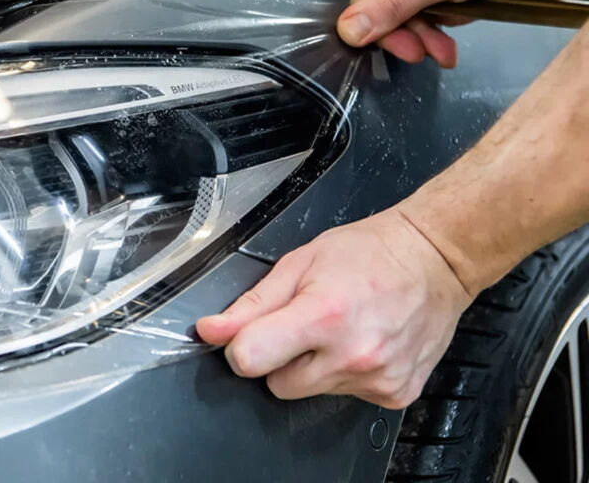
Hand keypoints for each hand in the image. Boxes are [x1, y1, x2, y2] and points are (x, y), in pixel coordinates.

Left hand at [196, 208, 471, 408]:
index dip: (241, 347)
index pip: (250, 360)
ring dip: (314, 366)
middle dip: (279, 357)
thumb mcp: (299, 263)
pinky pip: (346, 396)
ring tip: (340, 327)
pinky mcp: (395, 395)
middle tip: (306, 322)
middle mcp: (353, 355)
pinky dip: (346, 374)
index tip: (250, 332)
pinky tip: (362, 341)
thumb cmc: (369, 253)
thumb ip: (252, 304)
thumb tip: (211, 331)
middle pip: (277, 384)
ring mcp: (377, 379)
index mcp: (323, 316)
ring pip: (310, 392)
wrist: (436, 259)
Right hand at [337, 0, 585, 67]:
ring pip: (414, 1)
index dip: (387, 30)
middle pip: (391, 1)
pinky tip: (467, 7)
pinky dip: (449, 5)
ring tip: (459, 30)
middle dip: (419, 29)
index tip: (413, 52)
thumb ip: (393, 6)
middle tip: (440, 51)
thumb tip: (348, 31)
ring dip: (437, 21)